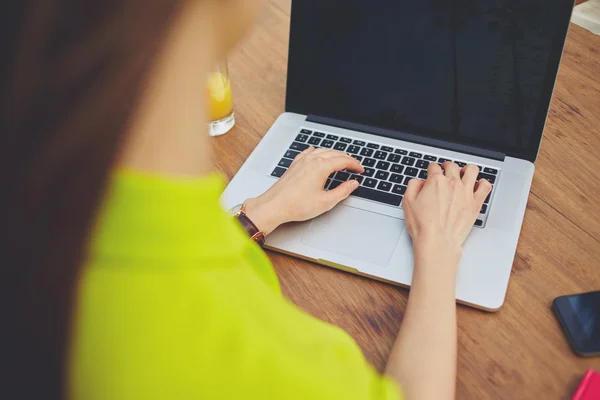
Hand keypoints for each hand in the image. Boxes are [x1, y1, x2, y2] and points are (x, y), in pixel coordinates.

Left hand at [244, 147, 363, 234]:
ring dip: (334, 154)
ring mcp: (301, 161)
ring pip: (322, 151)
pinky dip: (317, 152)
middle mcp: (311, 160)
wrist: (274, 205)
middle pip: (334, 153)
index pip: (343, 161)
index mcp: (321, 166)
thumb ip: (342, 191)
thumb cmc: (296, 205)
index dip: (355, 165)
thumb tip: (353, 184)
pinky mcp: (294, 165)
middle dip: (347, 158)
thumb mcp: (326, 201)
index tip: (361, 170)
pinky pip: (308, 152)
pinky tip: (316, 152)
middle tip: (355, 165)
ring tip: (341, 160)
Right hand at [403, 162, 491, 266]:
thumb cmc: (423, 226)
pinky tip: (478, 186)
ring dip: (467, 170)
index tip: (431, 172)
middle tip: (446, 171)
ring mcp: (466, 192)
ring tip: (464, 174)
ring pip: (472, 170)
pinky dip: (483, 183)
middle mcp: (452, 184)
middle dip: (447, 167)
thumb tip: (418, 182)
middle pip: (452, 166)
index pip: (434, 167)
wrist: (437, 242)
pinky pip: (485, 186)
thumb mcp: (407, 202)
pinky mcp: (475, 203)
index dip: (431, 169)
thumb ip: (412, 186)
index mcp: (435, 182)